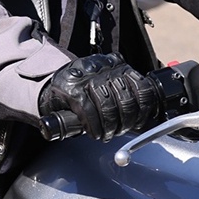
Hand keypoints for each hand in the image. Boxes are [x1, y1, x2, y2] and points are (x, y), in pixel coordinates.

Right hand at [40, 54, 164, 139]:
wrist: (51, 88)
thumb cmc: (83, 92)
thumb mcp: (108, 86)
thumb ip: (126, 94)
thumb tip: (147, 116)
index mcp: (117, 65)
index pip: (141, 86)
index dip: (143, 109)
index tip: (139, 122)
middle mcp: (103, 67)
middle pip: (126, 99)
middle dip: (126, 122)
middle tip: (120, 131)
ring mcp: (86, 76)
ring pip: (108, 106)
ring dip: (109, 127)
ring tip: (106, 134)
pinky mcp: (71, 88)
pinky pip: (89, 111)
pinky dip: (94, 126)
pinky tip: (94, 132)